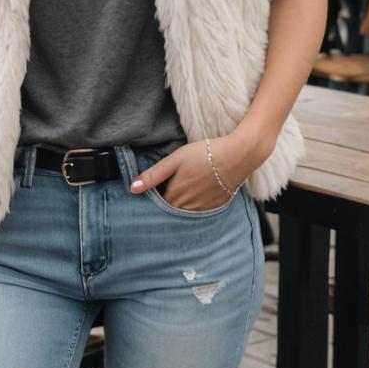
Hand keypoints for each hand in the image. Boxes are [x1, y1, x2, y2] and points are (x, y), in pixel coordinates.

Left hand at [129, 137, 249, 210]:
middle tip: (168, 191)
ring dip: (180, 207)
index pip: (158, 205)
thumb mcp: (175, 160)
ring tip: (183, 192)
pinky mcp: (216, 207)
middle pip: (171, 211)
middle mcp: (187, 208)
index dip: (154, 199)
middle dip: (166, 205)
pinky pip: (200, 212)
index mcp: (175, 196)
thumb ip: (153, 175)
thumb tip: (132, 188)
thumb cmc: (204, 154)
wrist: (236, 157)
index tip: (153, 192)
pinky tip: (197, 194)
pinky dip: (195, 207)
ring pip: (185, 213)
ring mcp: (203, 209)